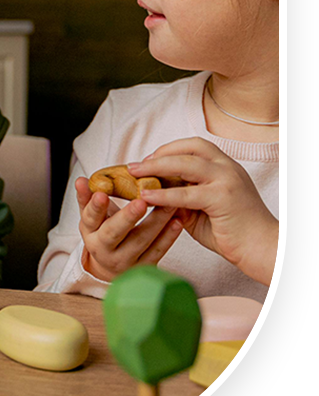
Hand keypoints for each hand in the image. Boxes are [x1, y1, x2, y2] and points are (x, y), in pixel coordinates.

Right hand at [76, 177, 183, 282]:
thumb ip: (87, 198)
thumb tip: (80, 180)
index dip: (95, 207)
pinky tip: (177, 221)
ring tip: (169, 203)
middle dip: (128, 217)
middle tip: (141, 201)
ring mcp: (125, 261)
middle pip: (114, 233)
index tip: (102, 194)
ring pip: (141, 241)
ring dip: (156, 221)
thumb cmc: (103, 231)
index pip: (90, 218)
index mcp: (90, 232)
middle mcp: (104, 250)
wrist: (112, 267)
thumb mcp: (92, 217)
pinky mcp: (143, 267)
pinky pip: (157, 252)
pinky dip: (169, 237)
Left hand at [127, 137, 277, 285]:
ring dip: (157, 167)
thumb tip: (155, 193)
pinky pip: (186, 193)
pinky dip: (164, 194)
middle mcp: (227, 167)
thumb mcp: (202, 210)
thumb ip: (183, 198)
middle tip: (135, 166)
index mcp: (225, 166)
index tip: (149, 159)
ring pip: (186, 164)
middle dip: (158, 155)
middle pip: (188, 149)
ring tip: (135, 175)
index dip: (169, 150)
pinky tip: (147, 197)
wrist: (261, 249)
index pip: (194, 146)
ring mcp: (226, 180)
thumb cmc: (233, 232)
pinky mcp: (222, 198)